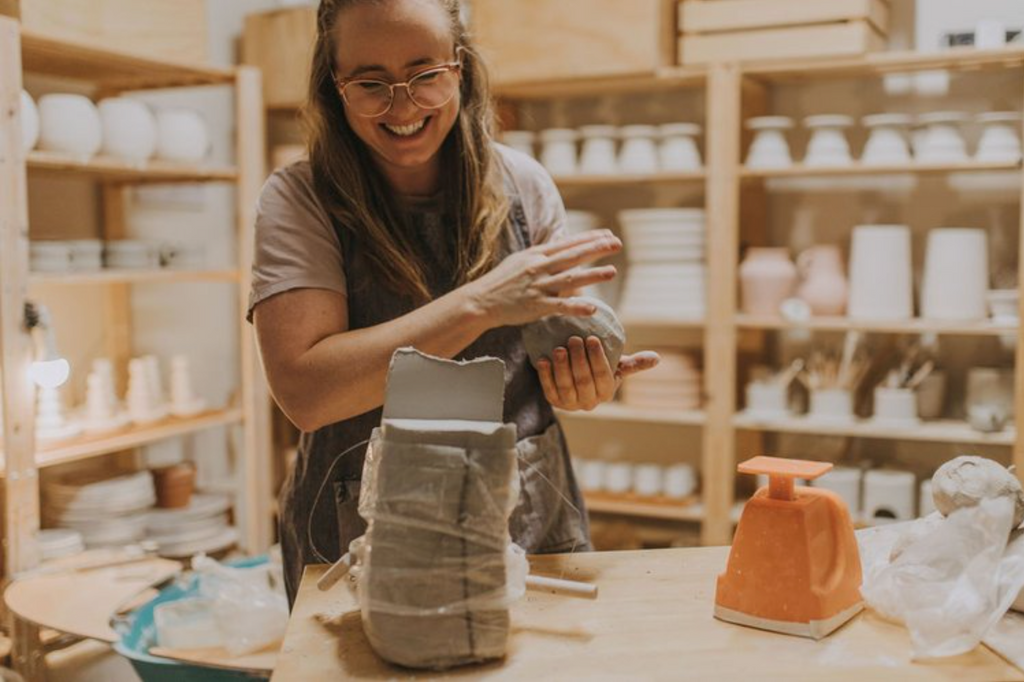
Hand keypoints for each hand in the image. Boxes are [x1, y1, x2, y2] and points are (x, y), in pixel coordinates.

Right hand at [463, 230, 621, 327]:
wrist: (480, 301)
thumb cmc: (500, 282)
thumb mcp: (519, 260)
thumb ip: (541, 254)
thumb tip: (558, 244)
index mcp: (536, 255)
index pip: (568, 243)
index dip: (589, 238)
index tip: (607, 233)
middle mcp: (538, 267)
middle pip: (573, 255)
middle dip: (597, 248)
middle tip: (617, 243)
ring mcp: (537, 286)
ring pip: (570, 278)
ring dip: (593, 274)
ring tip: (612, 271)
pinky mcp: (535, 305)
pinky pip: (560, 306)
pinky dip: (576, 306)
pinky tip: (593, 308)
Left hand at [535, 336, 659, 410]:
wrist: (575, 379)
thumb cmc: (599, 368)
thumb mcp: (617, 365)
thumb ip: (634, 363)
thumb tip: (657, 358)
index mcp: (606, 393)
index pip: (603, 376)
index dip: (597, 358)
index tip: (592, 338)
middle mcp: (589, 402)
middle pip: (583, 381)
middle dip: (578, 359)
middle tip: (573, 339)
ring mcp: (570, 403)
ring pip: (566, 385)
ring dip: (561, 367)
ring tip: (559, 348)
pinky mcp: (553, 401)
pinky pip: (548, 389)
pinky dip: (545, 375)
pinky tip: (542, 359)